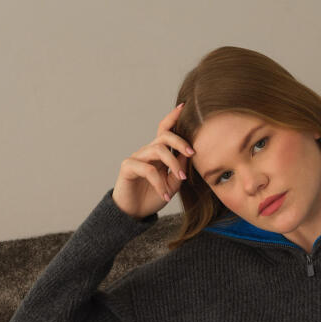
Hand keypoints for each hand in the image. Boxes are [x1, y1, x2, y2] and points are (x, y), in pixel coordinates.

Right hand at [111, 100, 193, 219]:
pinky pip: (148, 169)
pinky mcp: (128, 167)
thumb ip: (179, 170)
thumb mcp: (172, 185)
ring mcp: (137, 157)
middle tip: (192, 154)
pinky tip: (164, 195)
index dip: (172, 117)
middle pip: (164, 136)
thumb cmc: (153, 197)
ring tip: (180, 179)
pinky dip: (159, 182)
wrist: (134, 214)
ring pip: (158, 150)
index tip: (184, 107)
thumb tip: (188, 155)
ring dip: (173, 164)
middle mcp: (147, 152)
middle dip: (180, 142)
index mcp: (158, 153)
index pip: (164, 129)